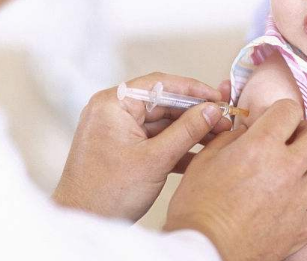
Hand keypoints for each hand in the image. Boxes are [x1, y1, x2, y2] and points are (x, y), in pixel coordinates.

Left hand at [52, 72, 231, 220]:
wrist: (83, 221)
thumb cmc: (106, 193)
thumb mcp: (156, 159)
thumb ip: (187, 131)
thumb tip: (212, 110)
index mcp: (113, 104)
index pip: (161, 84)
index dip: (193, 90)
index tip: (217, 98)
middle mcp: (112, 111)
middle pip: (163, 103)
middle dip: (194, 114)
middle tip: (222, 121)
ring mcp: (116, 129)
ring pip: (161, 122)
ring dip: (188, 131)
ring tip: (217, 138)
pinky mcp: (122, 147)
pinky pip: (153, 138)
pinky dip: (174, 145)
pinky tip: (198, 155)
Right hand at [165, 99, 306, 260]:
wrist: (201, 250)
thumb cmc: (197, 208)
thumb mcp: (205, 160)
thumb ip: (230, 138)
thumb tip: (246, 132)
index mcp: (260, 146)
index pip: (290, 109)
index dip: (282, 112)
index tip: (276, 121)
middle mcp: (286, 169)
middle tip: (294, 141)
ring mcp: (298, 200)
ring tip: (303, 173)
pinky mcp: (302, 229)